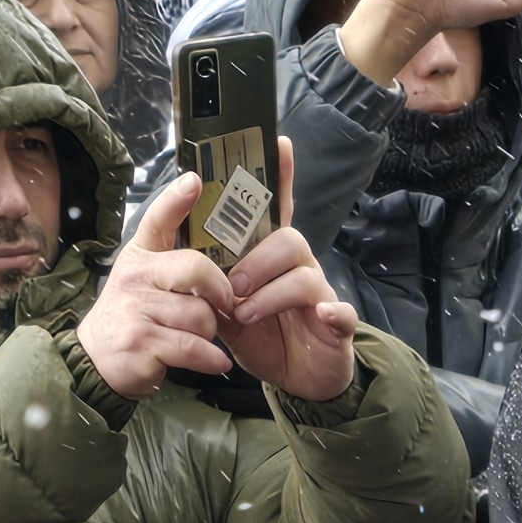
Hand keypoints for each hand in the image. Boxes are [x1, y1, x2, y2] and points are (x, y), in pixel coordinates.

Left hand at [98, 155, 361, 404]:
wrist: (299, 381)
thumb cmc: (265, 337)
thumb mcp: (229, 308)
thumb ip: (214, 282)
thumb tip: (183, 257)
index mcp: (270, 257)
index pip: (275, 209)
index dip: (278, 175)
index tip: (278, 141)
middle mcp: (298, 267)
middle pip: (286, 238)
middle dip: (255, 259)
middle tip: (231, 287)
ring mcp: (320, 293)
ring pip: (302, 272)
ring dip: (270, 292)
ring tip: (245, 314)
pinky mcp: (335, 323)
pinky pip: (338, 310)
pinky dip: (331, 312)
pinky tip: (320, 316)